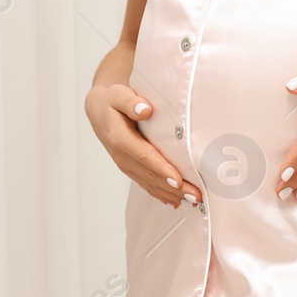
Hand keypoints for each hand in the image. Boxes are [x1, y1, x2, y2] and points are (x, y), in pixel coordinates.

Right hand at [86, 84, 203, 208]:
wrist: (99, 111)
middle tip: (196, 195)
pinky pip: (146, 184)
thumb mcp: (118, 95)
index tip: (178, 180)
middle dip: (174, 188)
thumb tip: (145, 110)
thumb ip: (131, 103)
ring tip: (193, 200)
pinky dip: (161, 194)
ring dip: (171, 194)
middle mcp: (122, 156)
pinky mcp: (131, 169)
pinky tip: (175, 200)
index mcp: (120, 139)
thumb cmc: (112, 102)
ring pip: (150, 183)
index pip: (144, 156)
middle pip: (150, 175)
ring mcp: (126, 165)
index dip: (162, 169)